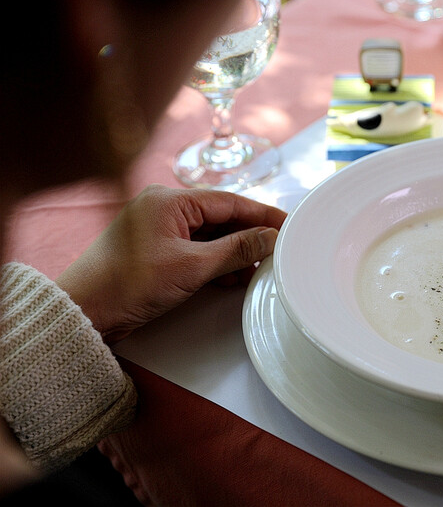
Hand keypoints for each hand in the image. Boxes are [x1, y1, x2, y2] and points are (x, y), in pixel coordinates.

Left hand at [57, 185, 285, 343]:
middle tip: (277, 251)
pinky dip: (216, 262)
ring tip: (257, 269)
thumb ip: (236, 250)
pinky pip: (196, 249)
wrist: (85, 312)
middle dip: (249, 237)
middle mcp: (164, 208)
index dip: (262, 214)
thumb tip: (270, 238)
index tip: (288, 224)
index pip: (229, 201)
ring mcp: (159, 229)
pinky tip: (232, 277)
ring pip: (210, 235)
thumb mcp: (192, 267)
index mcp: (169, 200)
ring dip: (234, 253)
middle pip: (221, 217)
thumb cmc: (128, 284)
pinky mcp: (156, 250)